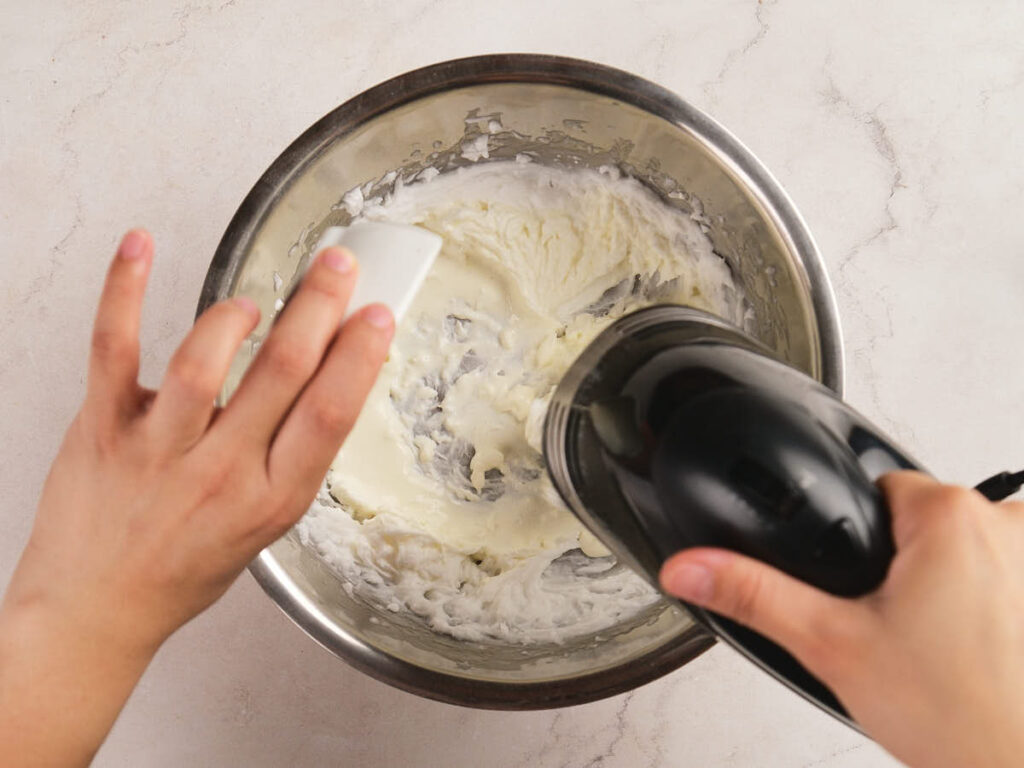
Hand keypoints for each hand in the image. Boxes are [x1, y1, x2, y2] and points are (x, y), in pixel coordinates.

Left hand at [0, 230, 392, 766]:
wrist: (97, 609)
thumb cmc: (186, 567)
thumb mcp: (266, 526)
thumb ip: (294, 457)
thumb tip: (331, 380)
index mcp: (271, 497)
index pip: (331, 413)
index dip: (360, 355)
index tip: (377, 315)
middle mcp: (220, 471)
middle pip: (281, 371)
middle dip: (319, 305)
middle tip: (337, 265)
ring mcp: (158, 447)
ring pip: (202, 361)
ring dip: (236, 313)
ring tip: (253, 302)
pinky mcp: (104, 426)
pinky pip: (112, 347)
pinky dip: (124, 290)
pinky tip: (140, 246)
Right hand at [660, 472, 1023, 767]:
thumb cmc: (958, 718)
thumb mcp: (828, 644)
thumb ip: (752, 593)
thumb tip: (691, 566)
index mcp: (950, 517)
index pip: (877, 488)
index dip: (855, 539)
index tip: (861, 587)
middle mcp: (1006, 525)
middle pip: (918, 518)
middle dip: (898, 565)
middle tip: (895, 626)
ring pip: (961, 548)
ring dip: (944, 583)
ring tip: (935, 643)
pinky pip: (1001, 574)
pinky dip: (984, 602)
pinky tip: (972, 649)